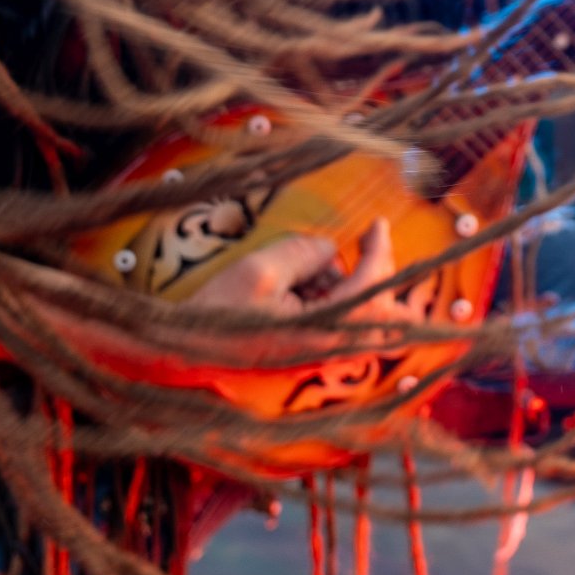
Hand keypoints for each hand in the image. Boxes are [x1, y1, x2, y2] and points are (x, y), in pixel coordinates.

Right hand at [188, 219, 410, 362]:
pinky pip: (342, 321)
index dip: (379, 251)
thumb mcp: (258, 270)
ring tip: (304, 270)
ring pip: (365, 315)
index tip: (376, 223)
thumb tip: (331, 248)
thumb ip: (302, 253)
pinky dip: (333, 295)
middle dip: (379, 271)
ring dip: (348, 282)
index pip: (371, 288)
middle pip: (385, 312)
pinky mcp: (311, 348)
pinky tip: (298, 284)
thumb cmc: (220, 313)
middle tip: (365, 240)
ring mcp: (322, 350)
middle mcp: (329, 345)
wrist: (188, 349)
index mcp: (322, 329)